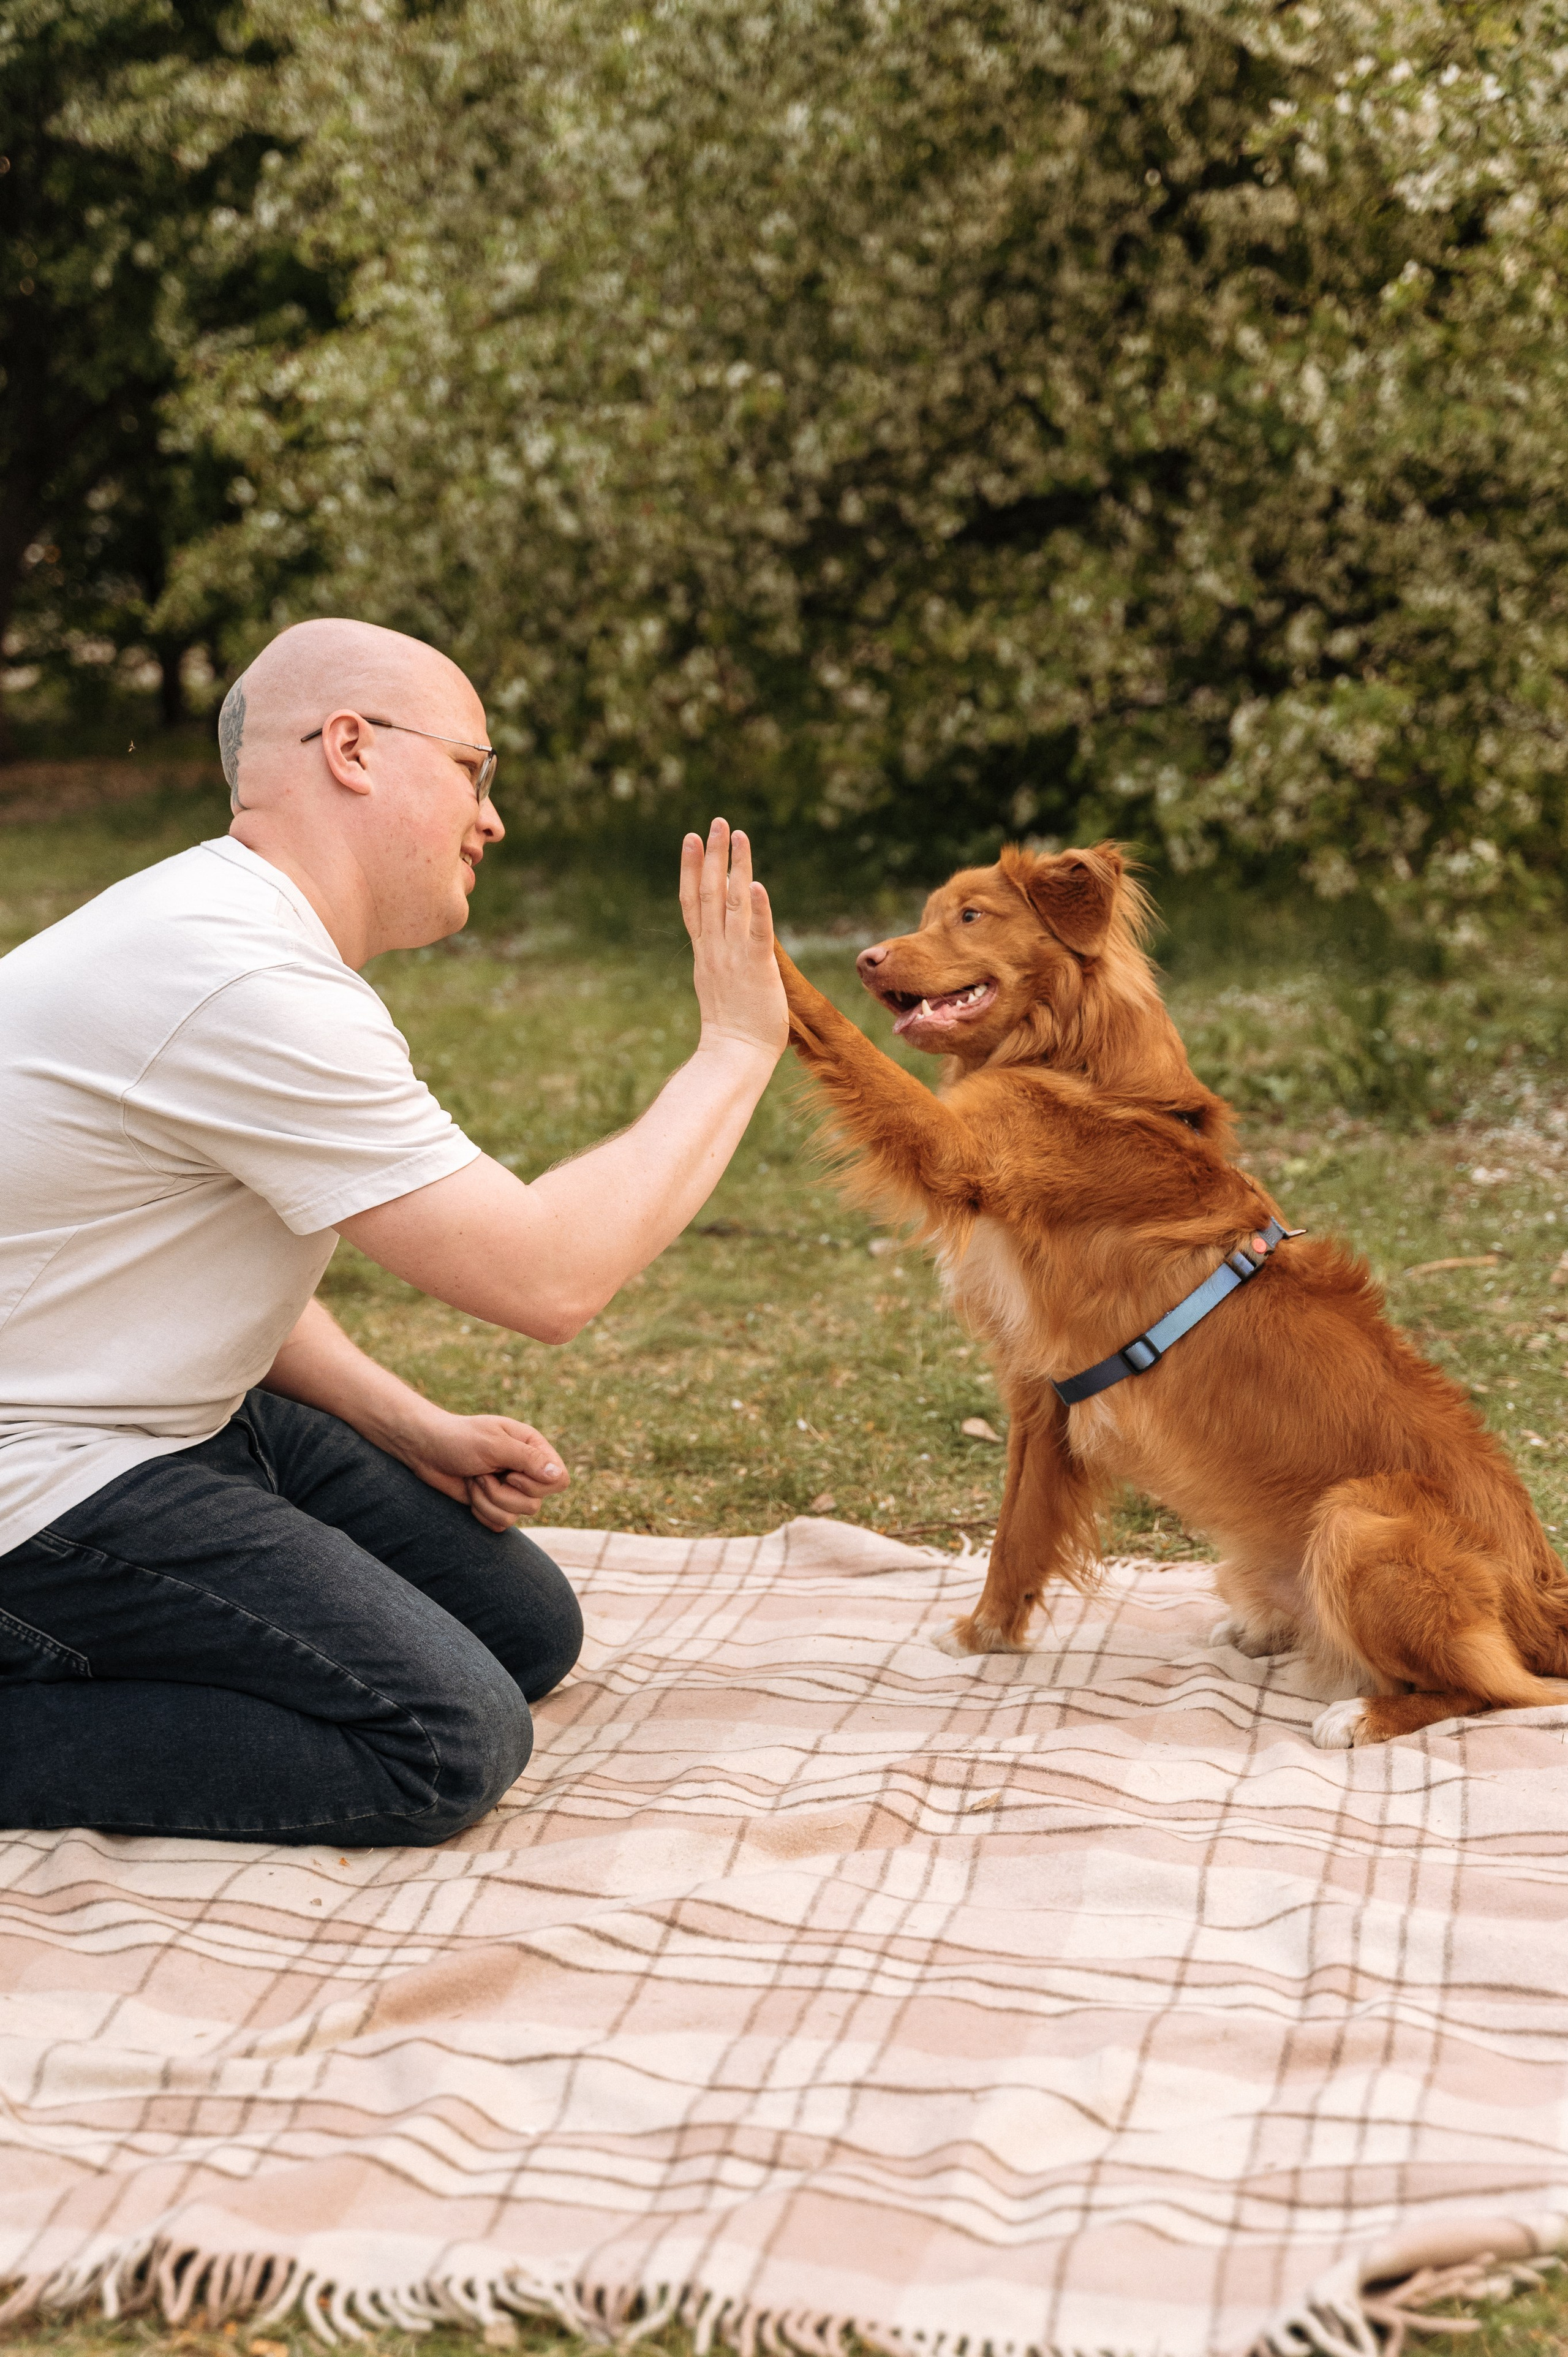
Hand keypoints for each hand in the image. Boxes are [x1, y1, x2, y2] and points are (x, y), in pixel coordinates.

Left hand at [397, 1408, 571, 1530]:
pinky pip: (500, 1523)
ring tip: (474, 1479)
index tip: (510, 1474)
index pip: (559, 1479)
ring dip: (487, 1501)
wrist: (425, 1450)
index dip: (536, 1484)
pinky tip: (470, 1492)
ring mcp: (510, 1489)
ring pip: (516, 1515)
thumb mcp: (494, 1444)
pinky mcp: (494, 1505)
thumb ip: (528, 1460)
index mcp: (533, 1448)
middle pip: (536, 1503)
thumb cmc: (458, 1439)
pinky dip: (480, 1511)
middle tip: (483, 1473)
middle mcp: (526, 1470)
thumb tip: (560, 1477)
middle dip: (502, 1493)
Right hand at [679, 818, 787, 1057]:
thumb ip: (720, 958)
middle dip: (714, 855)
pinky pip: (757, 932)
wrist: (733, 1055)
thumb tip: (720, 945)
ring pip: (732, 902)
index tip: (692, 839)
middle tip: (719, 822)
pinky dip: (758, 907)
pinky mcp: (756, 968)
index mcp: (705, 951)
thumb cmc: (732, 1028)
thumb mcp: (718, 984)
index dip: (691, 868)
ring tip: (739, 835)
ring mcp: (733, 956)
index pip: (693, 901)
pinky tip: (758, 882)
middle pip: (710, 892)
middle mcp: (715, 947)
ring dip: (736, 866)